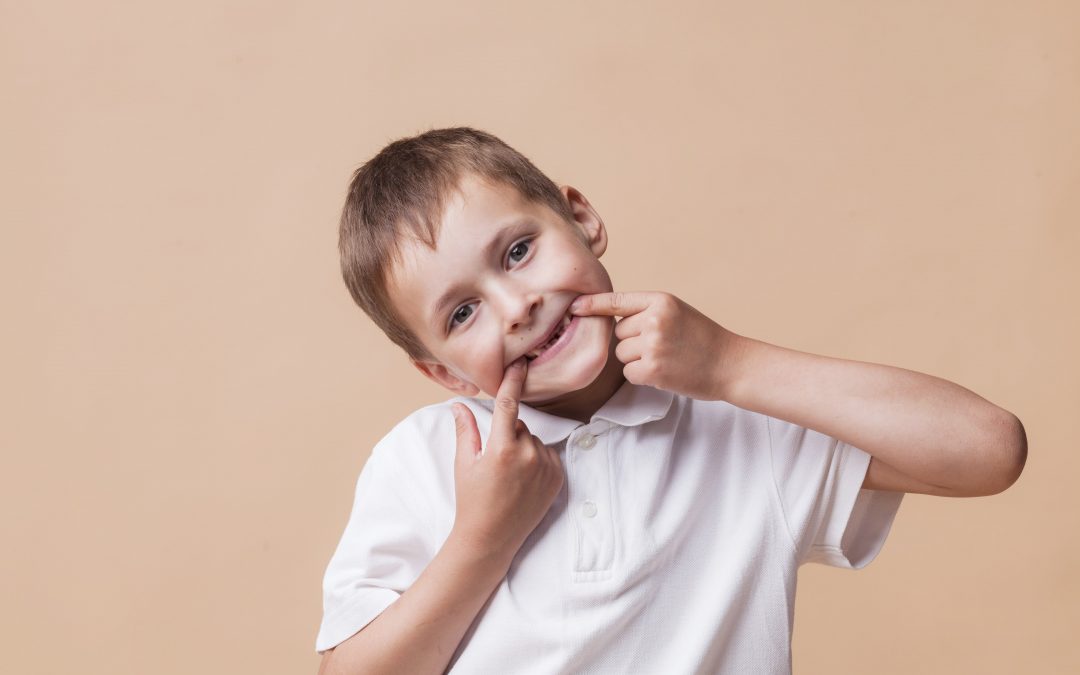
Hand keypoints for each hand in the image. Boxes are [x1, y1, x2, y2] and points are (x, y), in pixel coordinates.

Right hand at [449, 359, 564, 559]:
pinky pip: (547, 454)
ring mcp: (545, 467)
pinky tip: (523, 480)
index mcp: (501, 448)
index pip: (508, 404)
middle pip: (519, 425)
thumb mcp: (464, 463)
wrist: (491, 538)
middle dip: (508, 434)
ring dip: (523, 448)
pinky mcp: (558, 477)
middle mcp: (527, 455)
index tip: (519, 364)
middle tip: (495, 460)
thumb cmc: (472, 500)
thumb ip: (465, 430)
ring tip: (509, 475)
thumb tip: (459, 403)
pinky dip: (537, 460)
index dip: (513, 381)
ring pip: (533, 440)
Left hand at [570, 291, 740, 400]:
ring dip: (636, 360)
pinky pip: (628, 372)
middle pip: (617, 332)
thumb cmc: (702, 339)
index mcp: (660, 300)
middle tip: (661, 346)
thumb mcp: (676, 312)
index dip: (592, 304)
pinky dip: (642, 376)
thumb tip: (610, 317)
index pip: (617, 301)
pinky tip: (664, 372)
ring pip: (621, 353)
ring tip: (665, 358)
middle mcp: (655, 319)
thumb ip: (646, 310)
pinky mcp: (653, 369)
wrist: (729, 364)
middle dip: (632, 341)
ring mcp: (653, 345)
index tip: (574, 307)